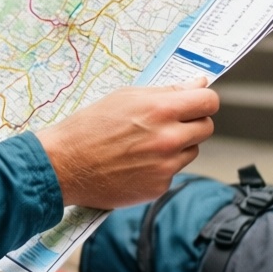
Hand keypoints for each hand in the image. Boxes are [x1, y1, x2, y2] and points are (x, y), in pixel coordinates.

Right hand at [36, 77, 218, 210]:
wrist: (64, 164)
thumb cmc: (88, 127)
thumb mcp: (124, 97)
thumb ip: (166, 92)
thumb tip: (198, 85)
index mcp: (161, 110)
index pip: (209, 102)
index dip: (203, 100)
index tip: (196, 102)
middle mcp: (168, 139)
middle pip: (206, 127)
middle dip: (192, 123)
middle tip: (167, 123)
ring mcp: (166, 166)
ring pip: (191, 150)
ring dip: (177, 146)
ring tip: (144, 144)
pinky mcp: (159, 186)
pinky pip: (173, 171)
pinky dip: (161, 166)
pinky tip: (136, 162)